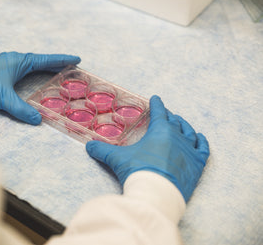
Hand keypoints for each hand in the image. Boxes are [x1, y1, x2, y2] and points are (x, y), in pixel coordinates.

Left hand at [0, 52, 80, 124]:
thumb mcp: (3, 99)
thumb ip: (21, 109)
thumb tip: (38, 120)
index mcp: (18, 61)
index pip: (45, 60)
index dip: (62, 60)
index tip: (76, 60)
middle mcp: (14, 60)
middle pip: (41, 61)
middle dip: (57, 64)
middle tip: (72, 68)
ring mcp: (7, 65)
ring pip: (33, 65)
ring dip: (46, 68)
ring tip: (59, 73)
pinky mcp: (2, 72)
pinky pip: (25, 70)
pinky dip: (35, 73)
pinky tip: (37, 79)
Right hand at [86, 95, 209, 201]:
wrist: (157, 194)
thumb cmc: (138, 171)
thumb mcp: (117, 159)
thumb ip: (102, 150)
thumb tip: (89, 146)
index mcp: (160, 131)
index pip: (159, 112)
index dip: (157, 104)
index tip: (156, 98)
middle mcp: (177, 136)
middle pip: (175, 121)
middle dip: (170, 116)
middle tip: (167, 114)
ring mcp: (189, 150)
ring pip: (190, 132)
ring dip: (185, 126)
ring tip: (181, 124)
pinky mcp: (197, 165)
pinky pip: (203, 149)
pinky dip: (202, 142)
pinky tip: (200, 138)